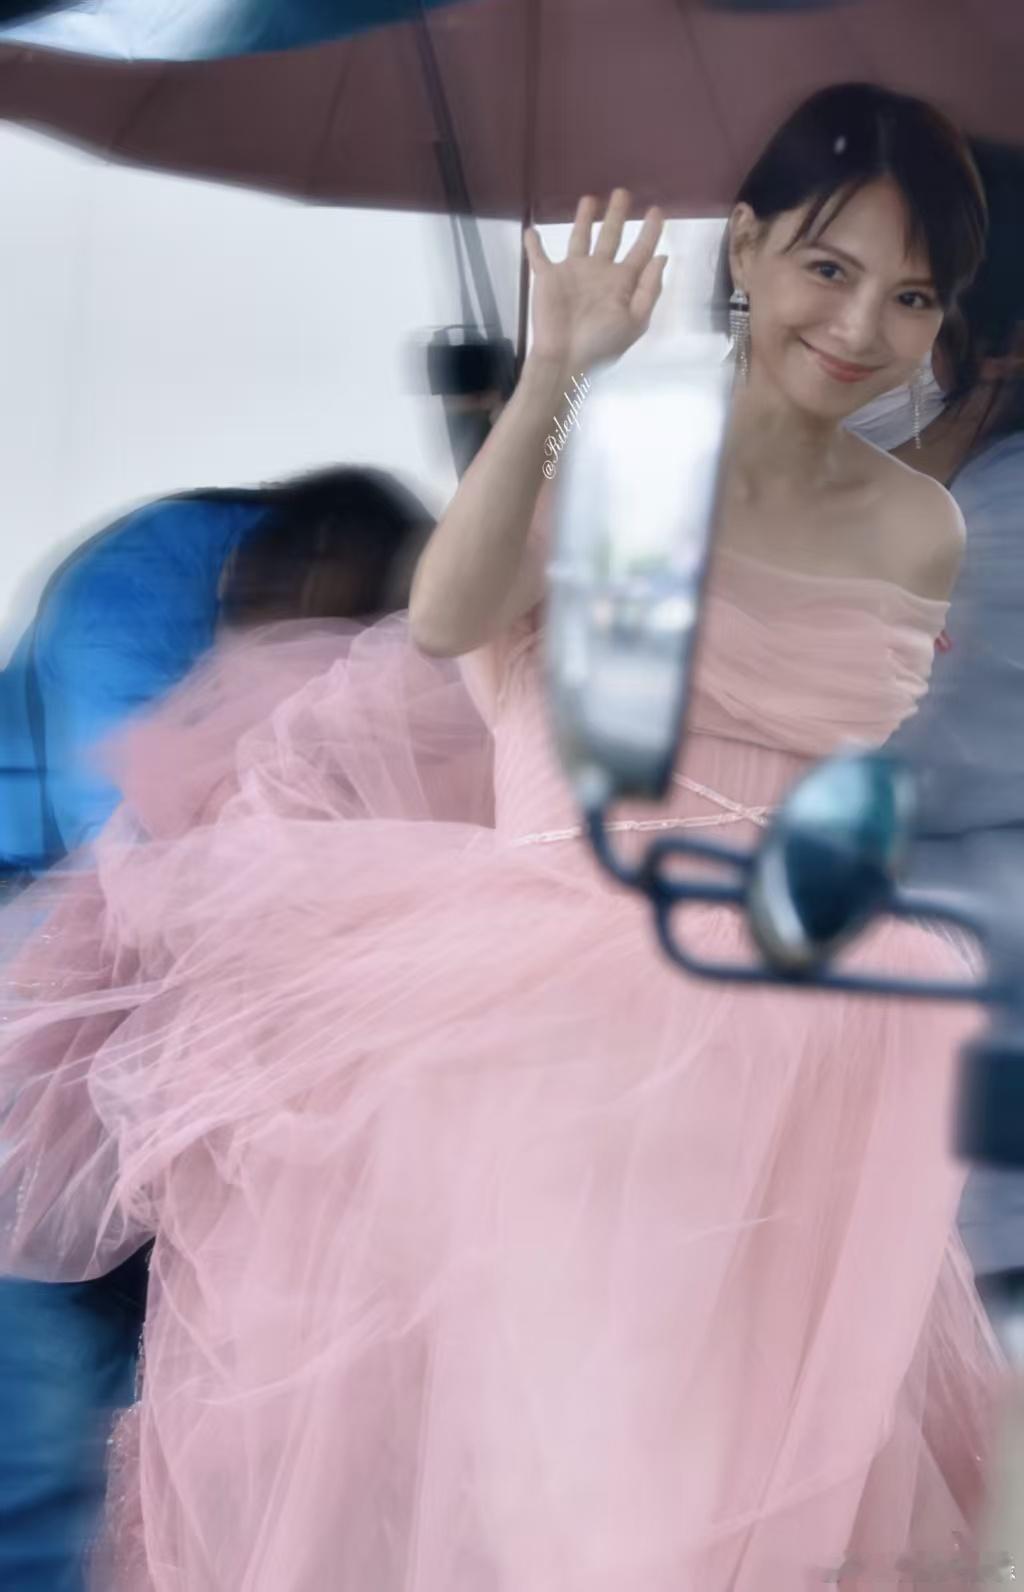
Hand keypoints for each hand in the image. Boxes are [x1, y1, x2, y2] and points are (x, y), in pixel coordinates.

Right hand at [524, 189, 666, 376]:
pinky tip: (531, 230)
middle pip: (611, 236)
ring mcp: (573, 273)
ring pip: (580, 237)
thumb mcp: (635, 321)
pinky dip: (534, 244)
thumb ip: (649, 288)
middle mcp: (599, 273)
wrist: (565, 359)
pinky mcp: (548, 278)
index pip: (640, 251)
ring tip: (589, 199)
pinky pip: (539, 257)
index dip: (650, 231)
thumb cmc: (602, 344)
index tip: (657, 211)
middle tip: (622, 193)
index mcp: (622, 283)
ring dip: (583, 218)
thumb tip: (661, 257)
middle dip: (617, 214)